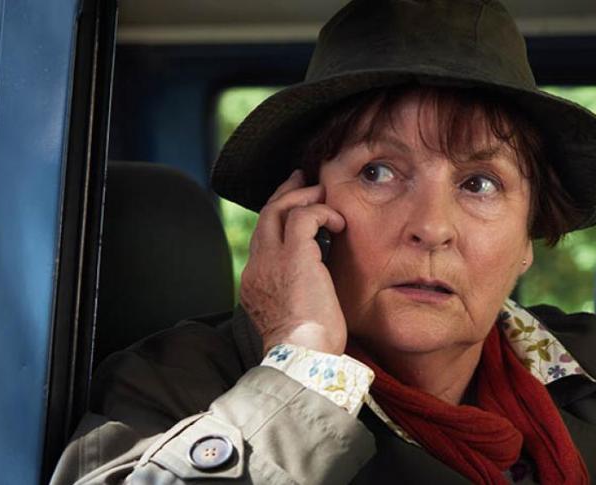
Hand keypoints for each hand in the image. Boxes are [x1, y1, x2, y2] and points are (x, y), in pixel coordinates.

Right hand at [240, 169, 347, 355]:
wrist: (303, 358)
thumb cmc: (309, 348)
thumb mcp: (297, 316)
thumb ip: (300, 293)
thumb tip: (318, 283)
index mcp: (256, 283)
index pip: (263, 239)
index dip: (278, 219)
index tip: (296, 208)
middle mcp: (257, 267)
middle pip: (265, 217)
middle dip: (285, 193)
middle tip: (303, 179)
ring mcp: (272, 261)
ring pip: (279, 209)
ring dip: (304, 196)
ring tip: (323, 191)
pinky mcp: (294, 257)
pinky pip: (304, 216)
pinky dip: (323, 212)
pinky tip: (339, 222)